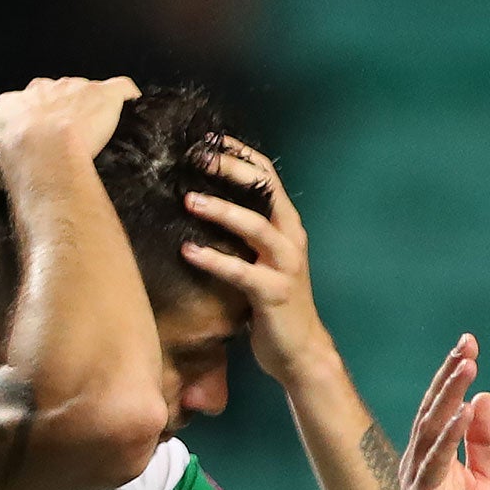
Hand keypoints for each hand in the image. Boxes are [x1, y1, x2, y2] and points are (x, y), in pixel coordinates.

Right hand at [0, 76, 138, 200]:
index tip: (35, 149)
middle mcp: (40, 90)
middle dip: (57, 117)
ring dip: (88, 112)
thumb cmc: (8, 162)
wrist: (40, 152)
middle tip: (65, 145)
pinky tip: (130, 113)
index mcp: (11, 105)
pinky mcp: (104, 94)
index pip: (19, 110)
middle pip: (51, 99)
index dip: (27, 129)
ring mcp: (73, 88)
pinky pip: (120, 89)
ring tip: (97, 137)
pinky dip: (125, 98)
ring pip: (81, 94)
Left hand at [180, 139, 331, 383]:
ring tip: (189, 200)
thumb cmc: (274, 304)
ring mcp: (285, 265)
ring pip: (255, 226)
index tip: (207, 139)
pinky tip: (189, 252)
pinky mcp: (274, 293)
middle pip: (264, 190)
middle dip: (230, 170)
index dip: (238, 153)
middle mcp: (290, 238)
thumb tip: (202, 204)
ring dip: (221, 210)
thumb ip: (244, 233)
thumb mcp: (262, 259)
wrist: (300, 350)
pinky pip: (241, 272)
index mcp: (287, 224)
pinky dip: (214, 261)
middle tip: (194, 158)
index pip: (266, 174)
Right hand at [398, 335, 489, 489]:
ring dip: (446, 397)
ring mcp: (417, 483)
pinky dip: (445, 440)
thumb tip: (484, 398)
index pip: (443, 408)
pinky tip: (458, 416)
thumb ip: (485, 443)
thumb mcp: (487, 482)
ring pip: (429, 431)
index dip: (455, 376)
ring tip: (464, 368)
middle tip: (466, 344)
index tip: (470, 344)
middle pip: (432, 411)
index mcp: (435, 457)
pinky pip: (432, 467)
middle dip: (449, 376)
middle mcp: (420, 464)